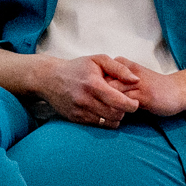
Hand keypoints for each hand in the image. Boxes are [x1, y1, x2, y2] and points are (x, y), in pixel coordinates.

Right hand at [0, 46, 142, 126]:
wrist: (49, 79)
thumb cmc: (77, 68)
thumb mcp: (98, 60)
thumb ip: (119, 68)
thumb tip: (136, 80)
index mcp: (93, 84)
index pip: (119, 102)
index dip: (132, 105)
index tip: (134, 102)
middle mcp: (86, 100)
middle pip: (116, 115)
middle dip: (125, 112)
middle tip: (125, 105)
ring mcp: (80, 111)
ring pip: (108, 123)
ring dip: (116, 118)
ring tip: (115, 108)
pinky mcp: (75, 119)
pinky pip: (97, 125)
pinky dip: (105, 121)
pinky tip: (104, 111)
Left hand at [92, 54, 185, 119]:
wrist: (177, 91)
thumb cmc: (152, 86)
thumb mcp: (131, 80)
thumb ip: (114, 82)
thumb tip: (93, 92)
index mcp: (123, 64)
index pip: (98, 74)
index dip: (89, 88)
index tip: (84, 98)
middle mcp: (127, 71)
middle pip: (102, 82)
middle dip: (92, 95)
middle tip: (86, 107)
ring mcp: (136, 82)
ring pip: (112, 92)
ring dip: (102, 103)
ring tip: (98, 114)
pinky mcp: (143, 95)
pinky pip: (124, 103)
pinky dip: (115, 110)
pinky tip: (112, 117)